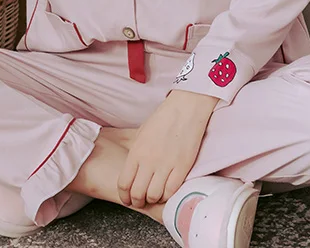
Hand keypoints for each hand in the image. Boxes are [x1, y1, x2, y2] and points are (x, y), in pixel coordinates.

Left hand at [117, 89, 217, 208]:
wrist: (185, 108)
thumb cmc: (163, 118)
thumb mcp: (141, 134)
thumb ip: (136, 154)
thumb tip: (132, 171)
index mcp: (136, 152)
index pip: (124, 183)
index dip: (124, 195)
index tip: (126, 199)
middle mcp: (149, 161)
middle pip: (137, 194)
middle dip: (136, 201)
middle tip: (139, 201)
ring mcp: (166, 165)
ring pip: (154, 196)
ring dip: (152, 199)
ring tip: (153, 196)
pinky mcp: (182, 167)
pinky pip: (171, 191)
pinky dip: (167, 196)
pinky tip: (166, 191)